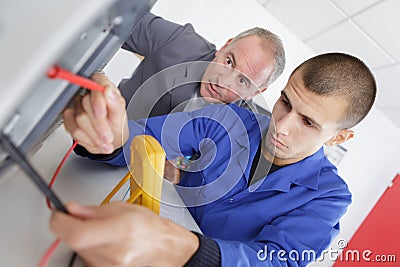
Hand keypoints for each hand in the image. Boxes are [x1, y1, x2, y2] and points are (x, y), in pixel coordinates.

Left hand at [50, 202, 198, 266]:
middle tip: (80, 217)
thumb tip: (72, 209)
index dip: (61, 222)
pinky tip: (103, 241)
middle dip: (72, 226)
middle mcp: (113, 252)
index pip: (76, 233)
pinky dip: (89, 247)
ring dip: (82, 237)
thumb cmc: (148, 226)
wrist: (161, 246)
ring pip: (79, 249)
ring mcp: (108, 265)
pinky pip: (86, 258)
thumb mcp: (122, 207)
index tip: (59, 214)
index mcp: (120, 230)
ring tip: (101, 229)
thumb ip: (93, 209)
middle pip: (75, 241)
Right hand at [63, 73, 127, 153]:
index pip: (96, 82)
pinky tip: (93, 139)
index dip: (98, 99)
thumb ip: (115, 103)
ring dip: (93, 134)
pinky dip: (85, 138)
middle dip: (99, 124)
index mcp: (104, 87)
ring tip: (104, 141)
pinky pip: (72, 127)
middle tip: (108, 136)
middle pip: (86, 102)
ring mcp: (76, 105)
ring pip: (79, 118)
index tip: (102, 114)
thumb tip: (108, 90)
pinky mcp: (68, 117)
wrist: (109, 141)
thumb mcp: (121, 116)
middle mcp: (89, 93)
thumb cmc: (116, 125)